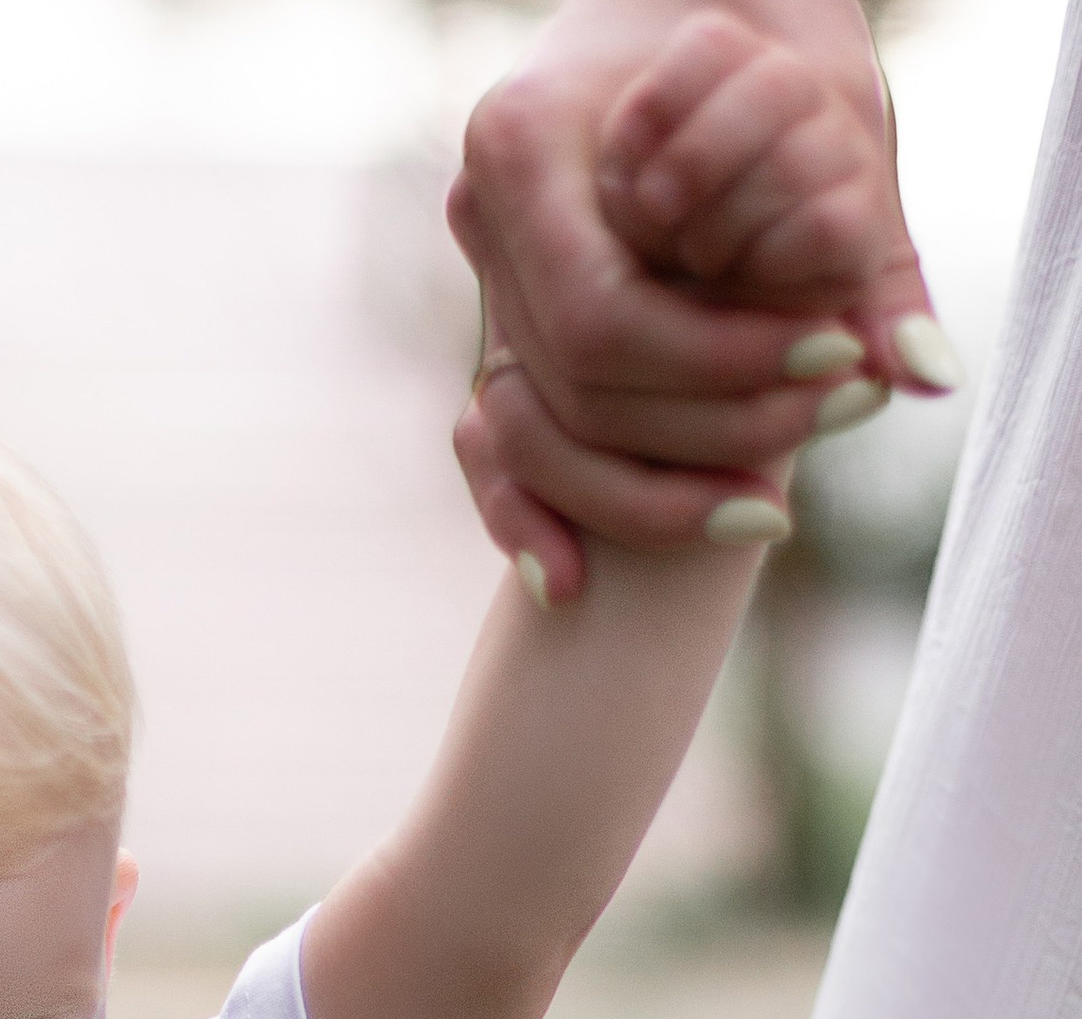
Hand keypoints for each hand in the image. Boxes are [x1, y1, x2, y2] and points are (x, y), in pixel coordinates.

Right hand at [449, 0, 953, 602]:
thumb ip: (868, 248)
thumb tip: (913, 372)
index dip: (712, 368)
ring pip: (527, 435)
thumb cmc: (762, 40)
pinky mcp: (497, 335)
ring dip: (639, 493)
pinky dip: (521, 520)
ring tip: (761, 512)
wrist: (693, 12)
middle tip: (827, 428)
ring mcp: (480, 283)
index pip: (599, 319)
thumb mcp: (827, 113)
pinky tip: (569, 585)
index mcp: (525, 146)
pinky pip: (485, 451)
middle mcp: (482, 221)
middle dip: (700, 431)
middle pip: (569, 389)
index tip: (830, 366)